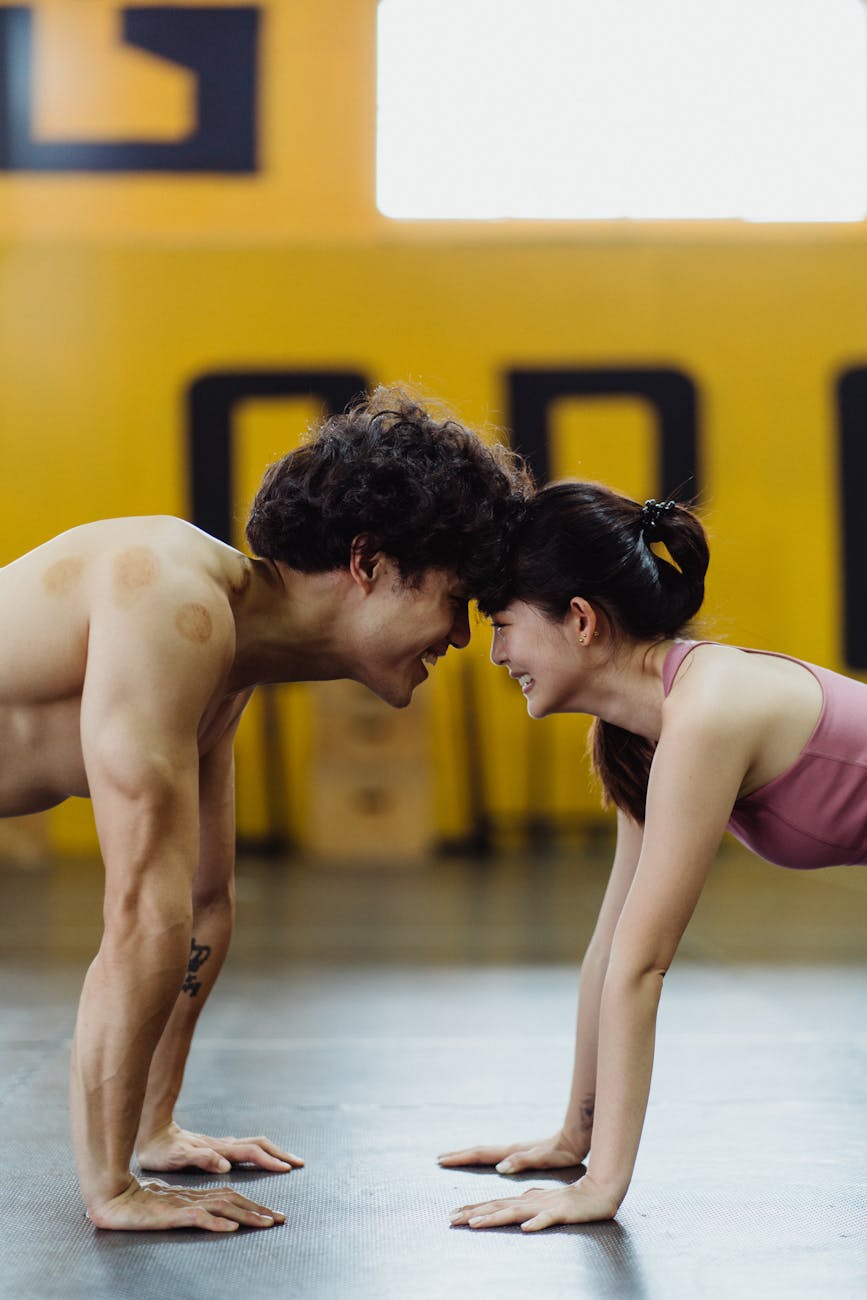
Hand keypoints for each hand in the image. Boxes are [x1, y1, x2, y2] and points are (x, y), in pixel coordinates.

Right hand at [87, 1176, 285, 1232]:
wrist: (111, 1199)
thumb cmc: (138, 1205)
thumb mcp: (170, 1209)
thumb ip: (192, 1211)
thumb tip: (217, 1221)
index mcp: (195, 1196)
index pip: (231, 1198)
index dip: (253, 1206)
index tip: (273, 1216)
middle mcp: (194, 1197)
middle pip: (233, 1200)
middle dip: (259, 1210)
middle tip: (281, 1219)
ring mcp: (183, 1205)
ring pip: (221, 1208)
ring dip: (246, 1216)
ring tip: (266, 1223)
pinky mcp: (170, 1214)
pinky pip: (197, 1218)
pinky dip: (215, 1223)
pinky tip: (229, 1228)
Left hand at [136, 1122, 303, 1174]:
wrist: (152, 1131)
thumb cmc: (162, 1150)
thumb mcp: (178, 1157)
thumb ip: (202, 1159)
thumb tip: (225, 1165)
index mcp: (219, 1149)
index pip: (251, 1154)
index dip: (270, 1161)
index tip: (287, 1169)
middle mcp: (224, 1145)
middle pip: (260, 1145)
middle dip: (280, 1154)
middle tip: (299, 1164)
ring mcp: (221, 1145)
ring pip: (254, 1145)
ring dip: (273, 1152)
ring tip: (287, 1161)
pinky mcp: (216, 1148)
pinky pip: (245, 1149)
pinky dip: (261, 1153)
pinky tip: (261, 1159)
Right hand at [438, 1131, 586, 1174]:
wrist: (574, 1138)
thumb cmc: (560, 1151)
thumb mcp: (543, 1158)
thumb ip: (522, 1161)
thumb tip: (500, 1167)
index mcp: (511, 1152)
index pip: (481, 1154)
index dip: (462, 1158)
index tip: (443, 1159)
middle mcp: (509, 1150)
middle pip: (479, 1151)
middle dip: (460, 1155)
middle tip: (440, 1158)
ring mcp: (514, 1151)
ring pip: (486, 1153)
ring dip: (469, 1156)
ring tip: (455, 1158)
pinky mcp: (520, 1154)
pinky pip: (495, 1156)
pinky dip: (483, 1158)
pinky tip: (484, 1162)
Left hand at [450, 1174, 618, 1232]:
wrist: (600, 1192)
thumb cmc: (572, 1200)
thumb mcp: (545, 1202)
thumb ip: (529, 1202)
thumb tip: (516, 1210)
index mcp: (526, 1199)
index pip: (495, 1203)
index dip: (473, 1209)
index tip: (452, 1215)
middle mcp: (530, 1201)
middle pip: (498, 1206)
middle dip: (473, 1213)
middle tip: (451, 1219)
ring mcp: (545, 1205)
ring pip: (516, 1212)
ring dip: (495, 1217)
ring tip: (476, 1223)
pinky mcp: (562, 1211)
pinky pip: (547, 1219)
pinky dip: (536, 1223)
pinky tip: (525, 1229)